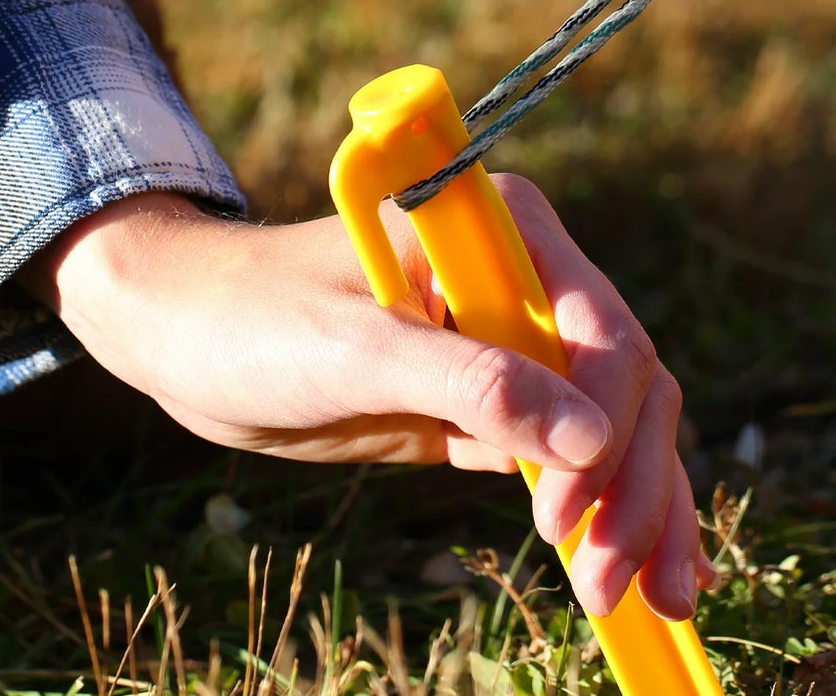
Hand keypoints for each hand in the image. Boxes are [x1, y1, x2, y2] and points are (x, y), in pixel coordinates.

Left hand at [23, 175, 709, 619]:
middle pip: (624, 385)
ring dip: (638, 511)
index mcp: (496, 231)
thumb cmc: (251, 316)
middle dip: (633, 485)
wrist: (184, 335)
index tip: (563, 511)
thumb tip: (590, 440)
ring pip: (611, 428)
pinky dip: (604, 515)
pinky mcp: (481, 404)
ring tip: (651, 604)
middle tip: (610, 584)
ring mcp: (504, 343)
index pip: (599, 329)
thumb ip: (467, 382)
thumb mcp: (352, 349)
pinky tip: (633, 573)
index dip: (604, 423)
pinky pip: (565, 459)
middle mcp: (517, 279)